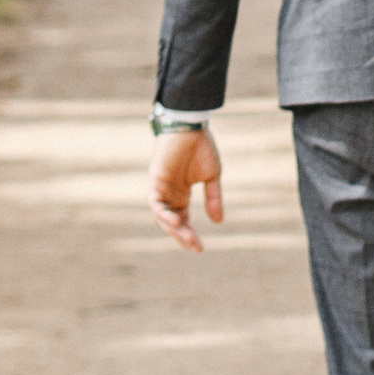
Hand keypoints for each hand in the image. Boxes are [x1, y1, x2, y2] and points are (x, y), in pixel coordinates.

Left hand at [149, 124, 223, 251]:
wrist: (191, 126)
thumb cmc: (201, 147)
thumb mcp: (212, 177)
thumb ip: (213, 198)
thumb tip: (218, 222)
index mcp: (180, 194)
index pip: (182, 220)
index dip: (190, 234)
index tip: (200, 248)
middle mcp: (169, 194)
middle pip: (171, 222)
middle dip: (182, 236)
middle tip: (195, 246)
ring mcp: (161, 187)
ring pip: (161, 216)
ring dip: (173, 228)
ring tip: (188, 238)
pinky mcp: (155, 179)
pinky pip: (155, 202)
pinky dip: (163, 213)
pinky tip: (174, 221)